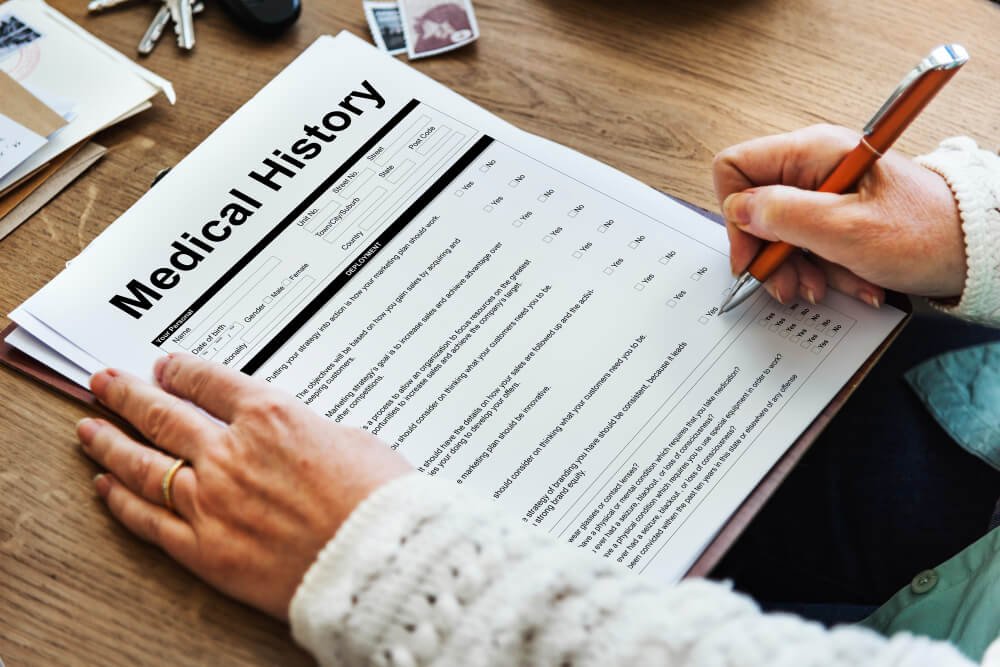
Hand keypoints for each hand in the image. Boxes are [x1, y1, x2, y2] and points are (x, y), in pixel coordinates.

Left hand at [77, 353, 411, 619]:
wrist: (378, 559)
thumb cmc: (378, 500)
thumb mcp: (352, 439)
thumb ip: (307, 431)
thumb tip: (289, 436)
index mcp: (270, 416)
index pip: (209, 382)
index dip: (182, 370)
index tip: (165, 367)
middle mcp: (230, 453)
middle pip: (163, 415)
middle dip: (128, 395)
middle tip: (104, 383)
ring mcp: (211, 501)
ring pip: (143, 464)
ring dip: (110, 442)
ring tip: (89, 430)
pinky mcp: (205, 550)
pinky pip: (150, 520)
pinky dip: (123, 502)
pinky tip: (106, 487)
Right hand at [713, 124, 965, 305]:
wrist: (977, 250)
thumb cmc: (925, 233)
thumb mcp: (846, 230)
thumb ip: (784, 216)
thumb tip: (739, 210)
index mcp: (812, 153)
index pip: (736, 168)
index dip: (736, 215)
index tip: (753, 255)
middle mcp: (813, 166)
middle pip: (757, 208)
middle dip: (771, 255)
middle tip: (791, 285)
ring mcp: (825, 191)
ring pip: (781, 234)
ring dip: (800, 269)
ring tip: (827, 287)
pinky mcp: (838, 214)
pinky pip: (810, 245)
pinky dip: (825, 270)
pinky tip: (851, 283)